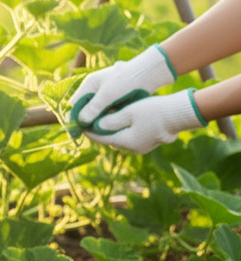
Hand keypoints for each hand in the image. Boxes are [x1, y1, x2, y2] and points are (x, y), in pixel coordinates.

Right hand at [69, 45, 177, 127]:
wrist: (149, 73)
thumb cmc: (126, 81)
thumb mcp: (107, 95)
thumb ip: (93, 108)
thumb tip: (80, 122)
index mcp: (89, 85)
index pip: (74, 104)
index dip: (73, 118)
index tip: (75, 131)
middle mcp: (95, 90)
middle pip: (84, 109)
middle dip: (85, 121)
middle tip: (87, 135)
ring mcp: (105, 94)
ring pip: (95, 112)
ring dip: (96, 122)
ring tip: (97, 133)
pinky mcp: (114, 99)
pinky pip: (105, 112)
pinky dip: (105, 119)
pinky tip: (107, 128)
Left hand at [83, 89, 206, 154]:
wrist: (180, 113)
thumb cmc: (154, 110)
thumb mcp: (129, 112)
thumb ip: (110, 120)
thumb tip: (95, 126)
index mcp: (126, 142)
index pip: (100, 138)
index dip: (89, 130)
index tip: (79, 123)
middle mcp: (133, 149)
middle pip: (109, 139)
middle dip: (98, 130)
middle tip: (88, 121)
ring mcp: (142, 147)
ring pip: (119, 139)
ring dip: (110, 130)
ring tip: (100, 120)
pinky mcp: (149, 142)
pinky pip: (129, 137)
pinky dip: (121, 130)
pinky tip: (117, 120)